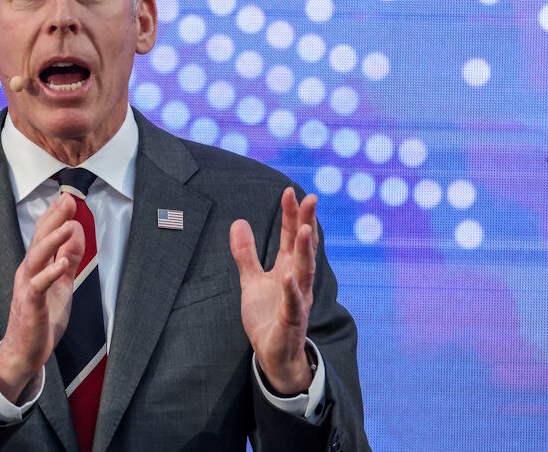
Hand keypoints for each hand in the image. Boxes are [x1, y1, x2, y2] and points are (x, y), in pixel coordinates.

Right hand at [0, 193, 85, 402]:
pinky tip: (62, 264)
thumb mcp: (62, 284)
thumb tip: (76, 230)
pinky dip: (50, 273)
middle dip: (54, 219)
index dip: (55, 216)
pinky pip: (39, 286)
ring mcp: (27, 287)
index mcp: (35, 266)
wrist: (25, 351)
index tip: (67, 197)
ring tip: (68, 225)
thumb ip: (68, 258)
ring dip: (52, 240)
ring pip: (37, 257)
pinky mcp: (30, 305)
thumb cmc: (42, 317)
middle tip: (67, 200)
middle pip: (39, 239)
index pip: (44, 235)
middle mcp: (28, 272)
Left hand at [229, 187, 318, 394]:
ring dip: (304, 250)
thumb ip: (246, 254)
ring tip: (304, 228)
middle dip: (306, 223)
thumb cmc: (267, 316)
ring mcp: (298, 300)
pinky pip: (293, 303)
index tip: (290, 192)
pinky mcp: (292, 320)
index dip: (291, 215)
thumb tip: (238, 222)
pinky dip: (292, 289)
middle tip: (310, 198)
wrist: (273, 355)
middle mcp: (297, 280)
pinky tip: (289, 274)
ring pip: (304, 271)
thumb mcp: (251, 281)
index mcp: (287, 269)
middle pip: (303, 248)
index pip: (290, 237)